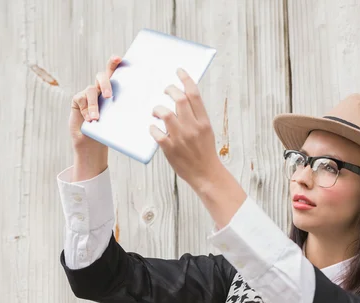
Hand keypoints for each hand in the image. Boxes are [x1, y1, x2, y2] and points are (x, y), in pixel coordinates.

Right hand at [69, 55, 121, 155]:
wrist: (92, 143)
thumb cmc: (109, 130)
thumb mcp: (119, 119)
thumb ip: (125, 111)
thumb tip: (142, 111)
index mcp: (112, 90)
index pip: (114, 73)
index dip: (114, 63)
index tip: (119, 58)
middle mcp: (99, 88)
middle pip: (101, 76)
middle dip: (105, 83)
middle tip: (109, 96)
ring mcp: (87, 93)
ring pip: (91, 91)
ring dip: (94, 105)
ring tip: (96, 118)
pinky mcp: (77, 100)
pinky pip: (80, 99)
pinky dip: (85, 110)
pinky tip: (89, 120)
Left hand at [150, 68, 221, 187]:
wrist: (206, 174)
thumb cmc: (204, 152)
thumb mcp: (206, 131)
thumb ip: (196, 116)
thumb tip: (183, 99)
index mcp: (203, 122)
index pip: (194, 95)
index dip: (186, 80)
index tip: (179, 71)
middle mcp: (193, 127)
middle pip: (179, 100)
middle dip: (170, 90)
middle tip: (165, 90)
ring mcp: (180, 138)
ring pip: (165, 114)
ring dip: (158, 109)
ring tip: (156, 111)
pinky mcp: (170, 149)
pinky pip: (156, 133)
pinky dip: (152, 128)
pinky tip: (153, 129)